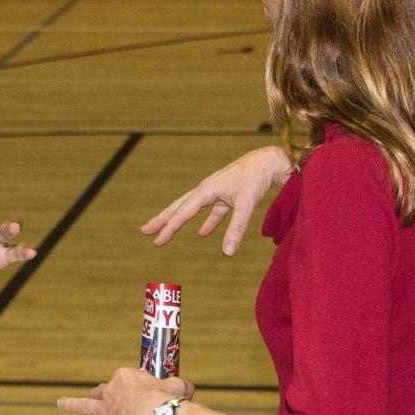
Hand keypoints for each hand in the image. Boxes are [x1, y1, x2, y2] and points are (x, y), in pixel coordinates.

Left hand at [54, 367, 194, 414]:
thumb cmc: (169, 400)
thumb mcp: (178, 386)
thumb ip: (180, 385)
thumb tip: (187, 388)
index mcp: (126, 376)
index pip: (124, 379)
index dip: (131, 387)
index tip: (141, 392)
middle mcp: (112, 390)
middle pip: (103, 391)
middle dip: (103, 394)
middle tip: (103, 398)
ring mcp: (105, 408)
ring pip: (85, 404)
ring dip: (71, 403)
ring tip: (61, 403)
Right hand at [141, 146, 291, 254]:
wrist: (270, 161)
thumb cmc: (256, 178)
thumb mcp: (246, 204)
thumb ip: (236, 229)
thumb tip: (227, 252)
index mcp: (206, 190)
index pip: (183, 213)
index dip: (169, 228)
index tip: (156, 241)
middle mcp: (207, 189)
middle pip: (179, 207)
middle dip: (162, 220)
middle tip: (144, 231)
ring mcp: (216, 192)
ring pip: (192, 209)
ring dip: (180, 220)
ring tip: (166, 231)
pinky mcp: (228, 195)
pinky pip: (213, 212)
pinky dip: (208, 222)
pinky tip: (203, 233)